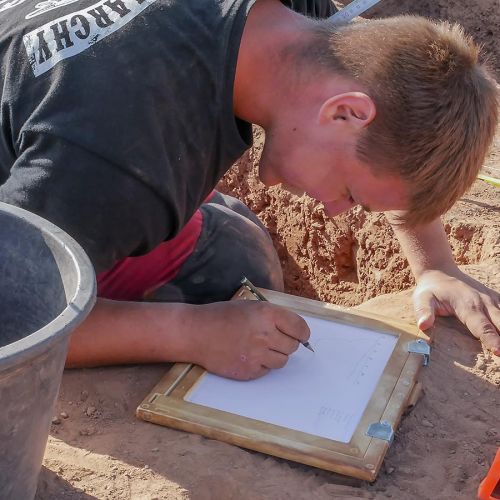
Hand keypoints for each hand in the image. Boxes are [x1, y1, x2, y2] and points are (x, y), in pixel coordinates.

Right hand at [189, 301, 309, 379]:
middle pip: (293, 346)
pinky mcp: (249, 371)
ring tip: (258, 347)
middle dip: (286, 343)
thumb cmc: (222, 316)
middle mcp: (265, 334)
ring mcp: (257, 355)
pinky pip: (267, 370)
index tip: (300, 335)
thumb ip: (274, 317)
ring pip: (282, 361)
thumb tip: (296, 331)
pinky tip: (247, 355)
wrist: (196, 333)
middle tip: (272, 339)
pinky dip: (261, 365)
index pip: (301, 328)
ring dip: (275, 355)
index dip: (302, 333)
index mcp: (267, 314)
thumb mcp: (251, 306)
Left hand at [413, 269, 499, 354]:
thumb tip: (424, 325)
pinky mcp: (496, 300)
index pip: (482, 327)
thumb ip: (423, 311)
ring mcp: (492, 301)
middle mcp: (484, 303)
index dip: (492, 340)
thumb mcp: (421, 299)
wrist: (439, 272)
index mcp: (468, 306)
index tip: (499, 352)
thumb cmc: (430, 290)